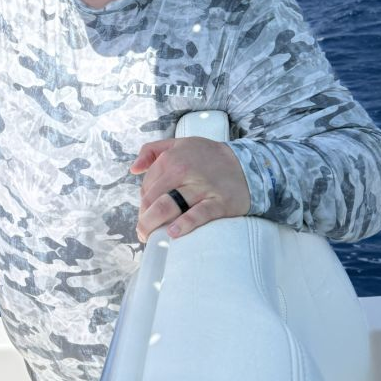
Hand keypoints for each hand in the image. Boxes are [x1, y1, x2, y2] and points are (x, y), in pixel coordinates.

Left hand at [130, 137, 249, 241]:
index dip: (142, 203)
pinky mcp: (218, 203)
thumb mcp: (179, 144)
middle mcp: (183, 171)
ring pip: (168, 207)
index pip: (146, 187)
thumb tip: (133, 168)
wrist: (248, 164)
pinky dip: (184, 225)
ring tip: (150, 237)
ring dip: (153, 224)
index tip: (145, 213)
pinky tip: (173, 233)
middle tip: (144, 231)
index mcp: (171, 159)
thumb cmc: (208, 156)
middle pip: (153, 199)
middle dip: (144, 218)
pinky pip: (198, 215)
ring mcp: (201, 187)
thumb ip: (152, 151)